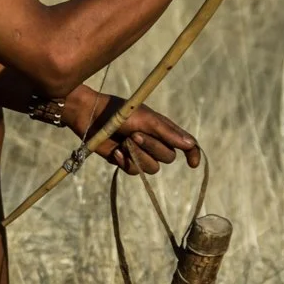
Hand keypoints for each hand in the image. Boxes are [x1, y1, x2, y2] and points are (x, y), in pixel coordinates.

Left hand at [64, 87, 199, 174]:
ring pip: (153, 168)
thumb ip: (168, 133)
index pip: (186, 144)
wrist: (91, 116)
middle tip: (135, 135)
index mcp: (163, 129)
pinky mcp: (125, 161)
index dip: (192, 154)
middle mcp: (155, 142)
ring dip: (138, 155)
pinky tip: (115, 150)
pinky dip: (125, 161)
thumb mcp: (146, 119)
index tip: (192, 164)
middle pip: (168, 157)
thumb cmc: (119, 112)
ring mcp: (140, 153)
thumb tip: (191, 145)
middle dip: (152, 148)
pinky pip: (134, 171)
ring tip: (124, 141)